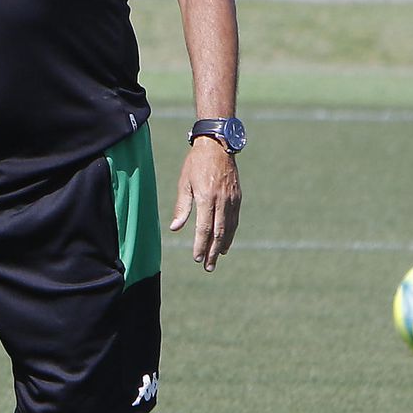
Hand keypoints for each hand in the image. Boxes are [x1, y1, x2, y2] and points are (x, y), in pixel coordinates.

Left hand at [169, 139, 239, 270]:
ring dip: (222, 245)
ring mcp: (232, 199)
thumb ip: (182, 207)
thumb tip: (175, 229)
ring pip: (229, 228)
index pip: (204, 229)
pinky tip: (225, 241)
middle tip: (207, 267)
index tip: (197, 258)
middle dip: (212, 251)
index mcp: (207, 198)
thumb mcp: (184, 183)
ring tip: (216, 258)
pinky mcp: (238, 197)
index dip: (200, 245)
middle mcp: (222, 201)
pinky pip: (234, 220)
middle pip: (218, 233)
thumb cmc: (196, 164)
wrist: (218, 145)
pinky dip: (230, 233)